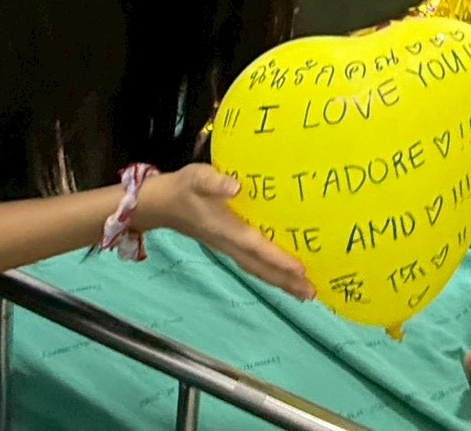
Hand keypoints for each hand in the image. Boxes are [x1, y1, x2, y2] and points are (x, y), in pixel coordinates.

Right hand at [133, 164, 314, 300]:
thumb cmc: (182, 188)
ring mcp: (227, 248)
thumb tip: (236, 187)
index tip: (300, 269)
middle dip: (285, 280)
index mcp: (226, 229)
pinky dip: (269, 273)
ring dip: (280, 282)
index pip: (256, 247)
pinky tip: (283, 276)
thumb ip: (215, 181)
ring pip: (256, 269)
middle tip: (311, 292)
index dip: (277, 259)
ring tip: (304, 293)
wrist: (160, 204)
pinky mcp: (227, 246)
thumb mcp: (197, 177)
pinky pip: (252, 264)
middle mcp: (228, 244)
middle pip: (260, 267)